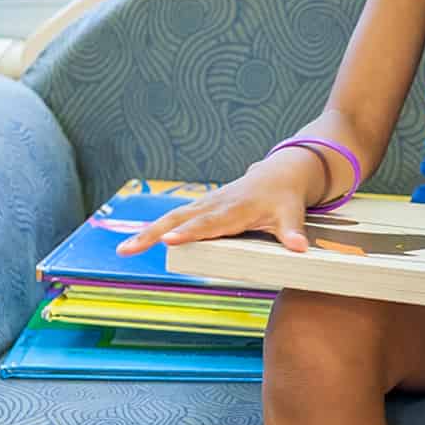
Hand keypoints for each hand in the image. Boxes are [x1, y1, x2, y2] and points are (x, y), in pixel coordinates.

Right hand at [115, 154, 314, 256]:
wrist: (279, 174)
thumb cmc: (284, 197)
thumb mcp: (292, 213)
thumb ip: (293, 232)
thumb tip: (300, 249)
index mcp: (236, 208)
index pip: (210, 223)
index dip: (190, 232)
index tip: (169, 240)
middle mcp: (216, 204)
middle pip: (180, 219)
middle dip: (153, 233)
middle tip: (127, 250)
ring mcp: (206, 204)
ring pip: (172, 216)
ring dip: (147, 232)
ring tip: (124, 250)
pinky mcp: (202, 207)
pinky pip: (175, 216)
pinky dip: (155, 227)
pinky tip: (137, 242)